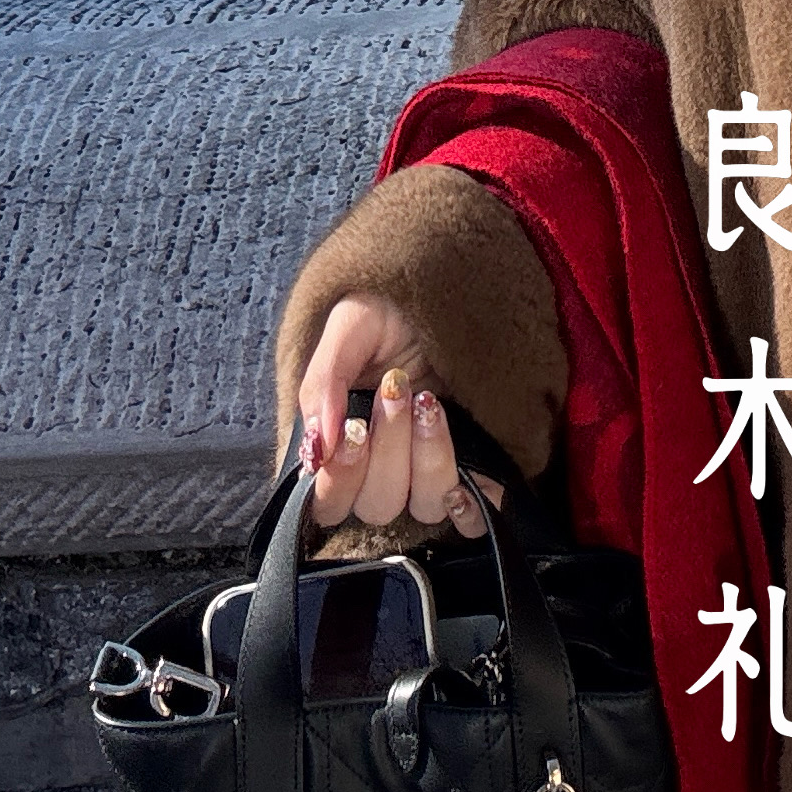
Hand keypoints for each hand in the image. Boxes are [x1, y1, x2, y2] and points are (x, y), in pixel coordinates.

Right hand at [296, 291, 492, 534]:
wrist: (445, 282)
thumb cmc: (388, 310)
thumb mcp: (348, 329)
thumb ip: (324, 384)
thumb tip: (318, 445)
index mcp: (341, 445)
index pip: (327, 503)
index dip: (340, 478)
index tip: (354, 428)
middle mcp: (382, 468)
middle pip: (377, 506)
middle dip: (388, 452)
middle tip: (396, 393)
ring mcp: (426, 470)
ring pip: (424, 505)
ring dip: (428, 458)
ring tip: (430, 404)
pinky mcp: (473, 467)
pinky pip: (471, 510)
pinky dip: (473, 497)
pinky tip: (474, 464)